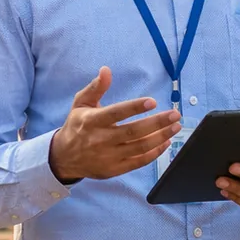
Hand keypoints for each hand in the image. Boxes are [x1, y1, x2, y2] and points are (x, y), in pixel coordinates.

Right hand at [48, 67, 181, 181]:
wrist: (64, 157)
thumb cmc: (77, 125)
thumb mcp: (80, 103)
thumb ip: (95, 87)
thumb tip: (106, 70)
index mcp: (92, 121)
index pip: (116, 113)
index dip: (134, 108)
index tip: (153, 101)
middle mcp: (100, 140)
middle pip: (133, 132)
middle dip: (157, 123)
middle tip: (175, 115)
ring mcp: (109, 157)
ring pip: (140, 147)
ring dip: (161, 137)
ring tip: (175, 127)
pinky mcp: (115, 169)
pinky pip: (139, 162)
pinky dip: (155, 152)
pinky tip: (165, 142)